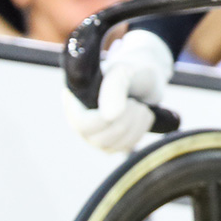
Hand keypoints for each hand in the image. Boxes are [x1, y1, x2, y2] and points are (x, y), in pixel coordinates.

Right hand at [63, 29, 172, 152]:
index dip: (106, 119)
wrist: (146, 80)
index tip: (129, 102)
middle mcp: (79, 122)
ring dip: (136, 125)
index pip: (82, 125)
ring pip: (115, 146)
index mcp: (74, 102)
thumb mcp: (124, 72)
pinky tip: (141, 116)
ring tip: (140, 106)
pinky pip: (125, 148)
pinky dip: (140, 131)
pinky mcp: (110, 145)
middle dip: (126, 120)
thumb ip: (114, 89)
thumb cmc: (131, 73)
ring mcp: (94, 136)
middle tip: (136, 102)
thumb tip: (109, 117)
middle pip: (100, 139)